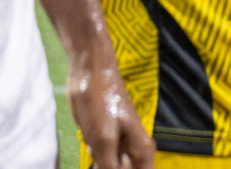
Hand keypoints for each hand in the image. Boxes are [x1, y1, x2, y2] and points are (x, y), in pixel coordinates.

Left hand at [69, 43, 154, 168]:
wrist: (89, 72)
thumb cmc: (101, 99)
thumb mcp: (103, 138)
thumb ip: (110, 165)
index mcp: (141, 148)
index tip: (113, 167)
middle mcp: (132, 148)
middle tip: (98, 160)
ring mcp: (118, 143)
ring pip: (113, 167)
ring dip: (101, 166)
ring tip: (94, 151)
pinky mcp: (103, 138)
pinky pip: (101, 160)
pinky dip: (94, 161)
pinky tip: (89, 150)